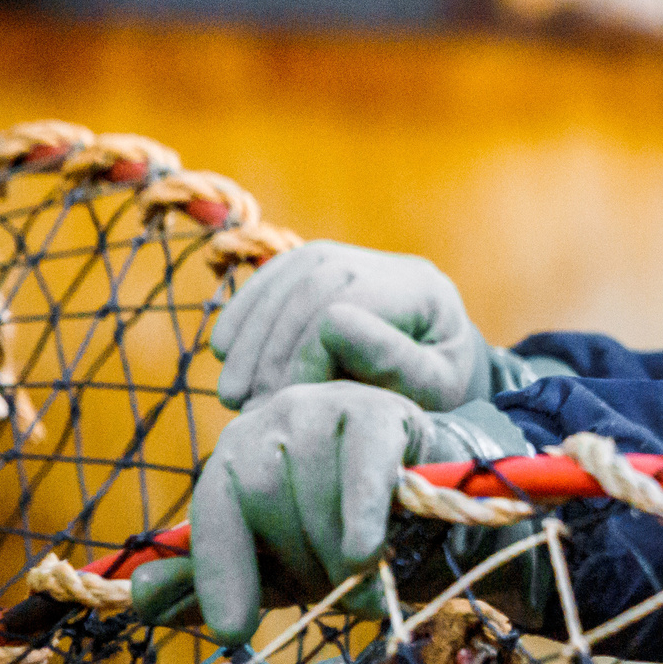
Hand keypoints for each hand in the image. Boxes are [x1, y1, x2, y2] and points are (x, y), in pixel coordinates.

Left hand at [130, 383, 526, 643]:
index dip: (221, 574)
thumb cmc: (351, 536)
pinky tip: (367, 550)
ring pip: (308, 487)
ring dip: (336, 549)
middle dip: (298, 561)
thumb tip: (140, 596)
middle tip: (337, 592)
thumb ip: (218, 579)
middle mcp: (270, 417)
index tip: (231, 631)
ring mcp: (325, 403)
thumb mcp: (283, 566)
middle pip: (261, 498)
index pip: (213, 513)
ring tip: (365, 574)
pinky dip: (360, 509)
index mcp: (237, 454)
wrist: (442, 508)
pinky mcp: (379, 409)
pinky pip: (360, 462)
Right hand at [212, 241, 496, 412]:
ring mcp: (356, 258)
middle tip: (248, 404)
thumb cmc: (437, 396)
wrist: (438, 382)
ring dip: (250, 335)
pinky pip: (274, 275)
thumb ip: (392, 362)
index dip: (308, 355)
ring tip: (233, 394)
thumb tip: (333, 322)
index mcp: (425, 292)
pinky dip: (244, 312)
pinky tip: (225, 352)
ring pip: (288, 276)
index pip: (351, 304)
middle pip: (315, 284)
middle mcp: (392, 265)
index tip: (289, 405)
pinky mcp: (324, 265)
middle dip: (272, 348)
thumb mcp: (433, 390)